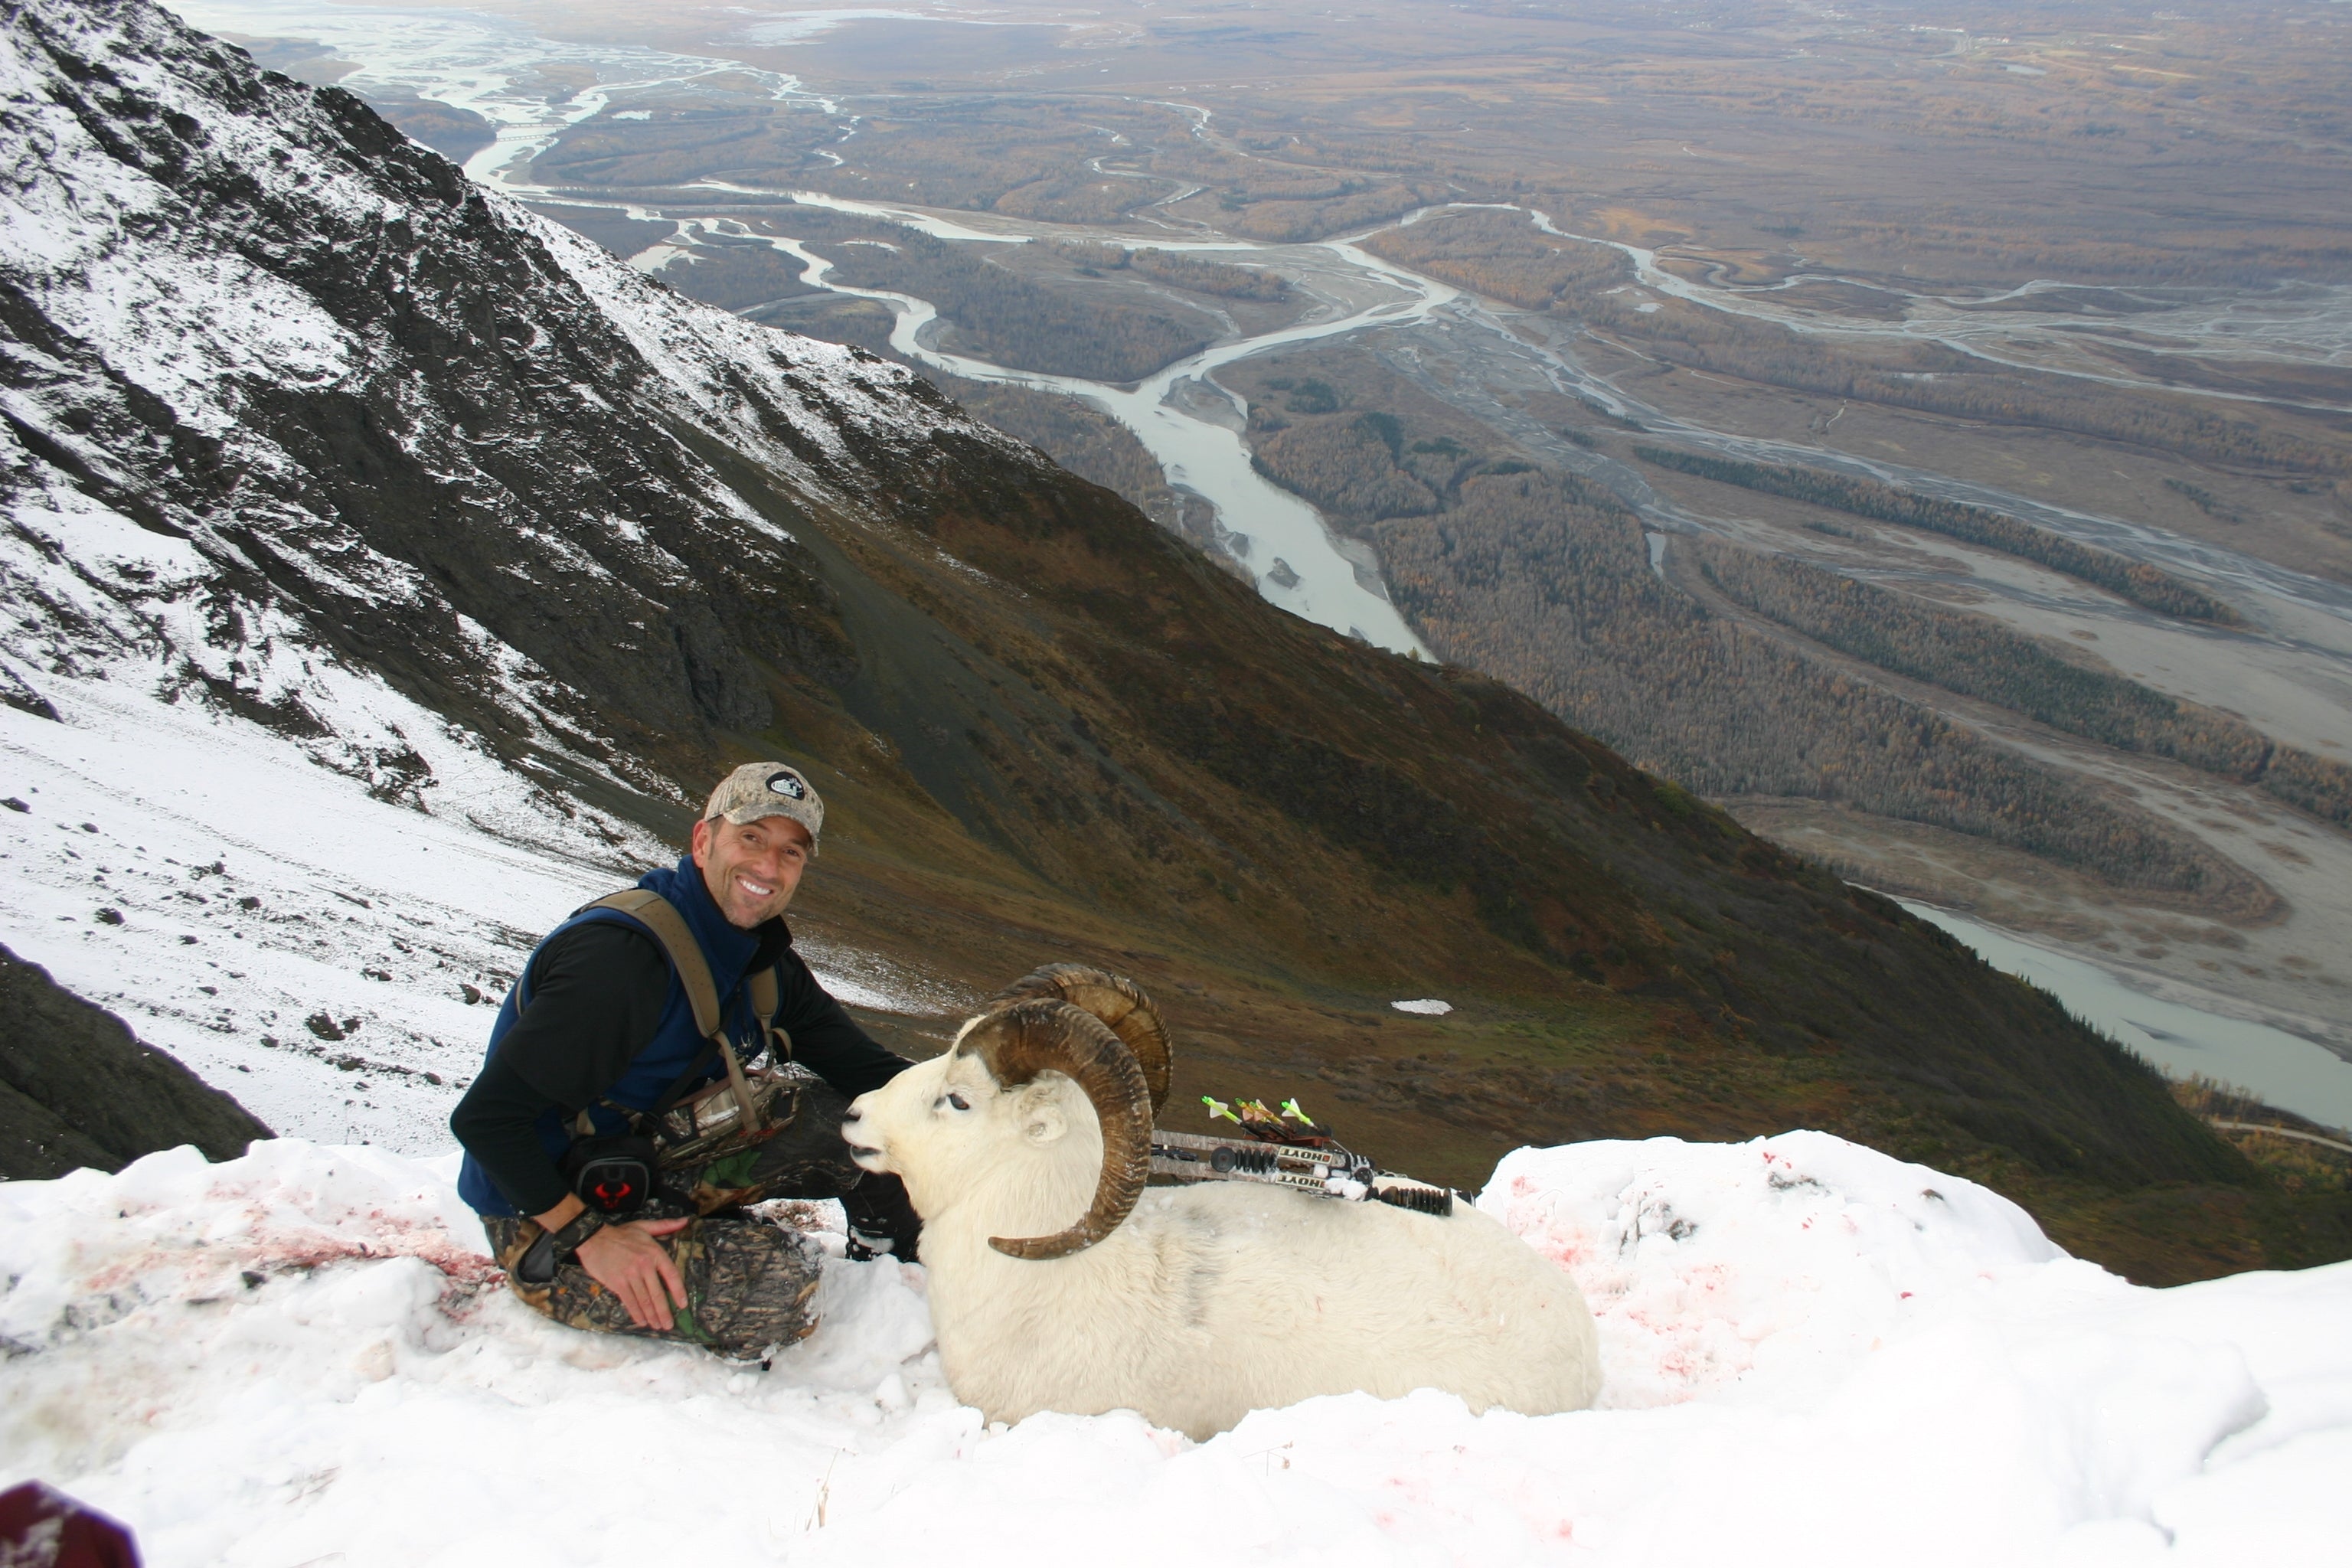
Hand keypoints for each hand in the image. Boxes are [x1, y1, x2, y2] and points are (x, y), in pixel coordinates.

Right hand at [573, 1217, 691, 1328]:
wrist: (594, 1237)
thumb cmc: (620, 1234)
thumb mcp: (644, 1226)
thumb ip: (665, 1226)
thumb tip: (685, 1221)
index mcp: (654, 1252)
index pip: (672, 1275)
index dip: (679, 1291)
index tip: (683, 1305)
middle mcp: (645, 1265)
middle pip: (658, 1293)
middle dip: (665, 1311)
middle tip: (669, 1325)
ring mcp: (630, 1275)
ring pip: (644, 1300)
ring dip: (652, 1315)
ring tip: (658, 1325)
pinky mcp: (617, 1283)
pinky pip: (629, 1301)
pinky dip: (636, 1313)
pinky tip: (641, 1321)